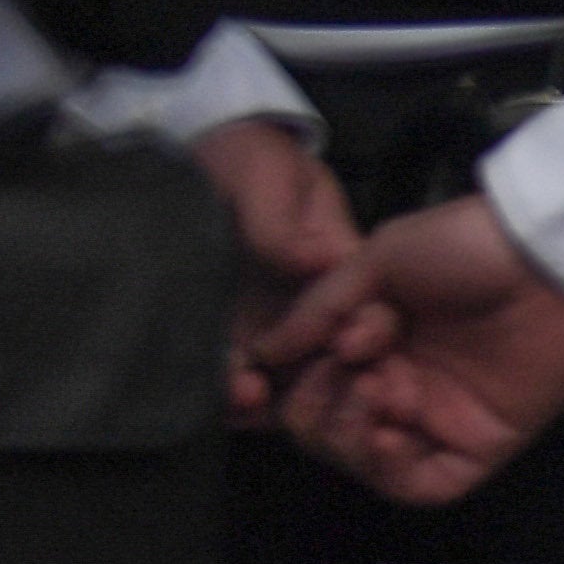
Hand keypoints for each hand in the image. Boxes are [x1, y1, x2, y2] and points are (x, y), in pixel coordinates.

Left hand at [194, 118, 369, 419]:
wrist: (195, 164)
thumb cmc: (248, 161)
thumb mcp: (267, 178)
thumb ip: (281, 221)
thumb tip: (316, 261)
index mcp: (338, 268)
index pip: (368, 310)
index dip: (368, 336)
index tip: (349, 350)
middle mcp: (312, 308)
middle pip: (336, 361)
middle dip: (326, 387)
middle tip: (294, 392)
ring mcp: (272, 329)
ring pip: (289, 381)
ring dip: (276, 400)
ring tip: (246, 394)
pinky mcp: (230, 342)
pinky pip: (238, 381)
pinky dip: (233, 401)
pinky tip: (218, 400)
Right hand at [270, 195, 563, 506]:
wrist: (547, 254)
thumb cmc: (466, 244)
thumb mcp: (378, 260)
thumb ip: (319, 310)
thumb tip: (266, 353)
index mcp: (376, 344)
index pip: (311, 390)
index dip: (292, 385)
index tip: (297, 357)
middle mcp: (404, 385)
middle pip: (328, 431)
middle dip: (319, 404)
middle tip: (352, 363)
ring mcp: (441, 417)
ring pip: (365, 461)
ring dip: (348, 431)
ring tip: (377, 386)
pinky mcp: (481, 444)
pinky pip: (423, 485)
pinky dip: (389, 470)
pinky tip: (385, 433)